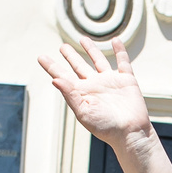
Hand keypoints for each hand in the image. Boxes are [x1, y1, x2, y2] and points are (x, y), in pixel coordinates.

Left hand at [37, 37, 152, 145]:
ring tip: (82, 39)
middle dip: (70, 56)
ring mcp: (110, 82)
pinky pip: (123, 62)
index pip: (63, 76)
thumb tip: (55, 79)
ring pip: (99, 61)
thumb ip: (70, 94)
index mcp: (81, 93)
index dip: (52, 66)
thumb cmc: (106, 127)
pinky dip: (120, 51)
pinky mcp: (126, 80)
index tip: (41, 57)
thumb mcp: (83, 112)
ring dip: (91, 50)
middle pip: (79, 66)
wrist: (130, 132)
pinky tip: (115, 41)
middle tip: (62, 47)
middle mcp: (94, 85)